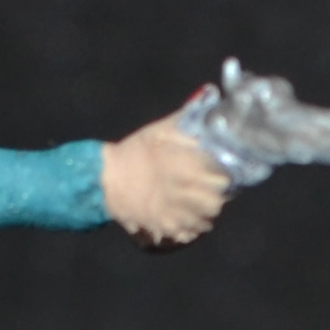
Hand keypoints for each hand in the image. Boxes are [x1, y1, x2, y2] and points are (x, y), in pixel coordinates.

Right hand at [100, 113, 228, 246]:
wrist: (106, 180)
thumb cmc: (135, 152)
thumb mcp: (161, 129)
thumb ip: (189, 115)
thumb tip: (211, 95)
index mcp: (189, 169)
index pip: (224, 178)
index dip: (224, 173)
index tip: (219, 168)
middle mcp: (187, 196)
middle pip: (218, 201)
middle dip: (216, 193)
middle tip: (208, 185)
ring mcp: (176, 216)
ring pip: (207, 220)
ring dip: (206, 210)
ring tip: (197, 200)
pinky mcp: (166, 230)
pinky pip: (191, 234)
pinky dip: (193, 226)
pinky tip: (186, 215)